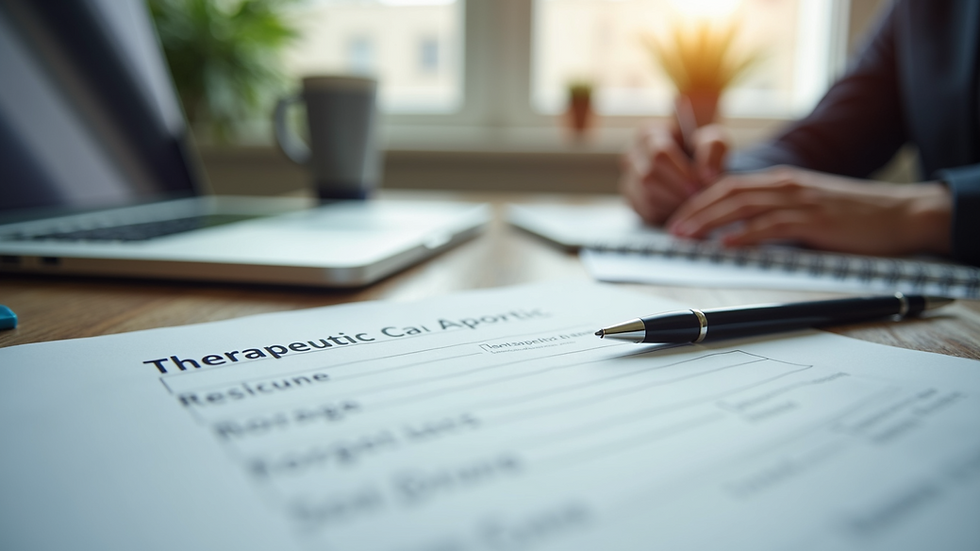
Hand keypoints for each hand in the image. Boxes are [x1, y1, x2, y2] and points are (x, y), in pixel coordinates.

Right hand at [620, 122, 728, 224]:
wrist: (697, 166)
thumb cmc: (704, 149)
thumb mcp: (714, 140)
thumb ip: (713, 149)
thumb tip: (707, 175)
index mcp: (648, 134)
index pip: (658, 154)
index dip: (682, 172)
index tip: (703, 183)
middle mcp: (632, 156)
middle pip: (648, 178)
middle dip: (678, 190)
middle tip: (700, 196)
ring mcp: (629, 180)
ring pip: (647, 197)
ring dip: (674, 203)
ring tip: (694, 201)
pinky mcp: (633, 201)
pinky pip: (646, 213)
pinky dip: (668, 213)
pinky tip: (683, 207)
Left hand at [667, 166, 951, 255]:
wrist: (900, 214)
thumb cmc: (854, 215)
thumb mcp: (808, 207)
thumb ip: (776, 214)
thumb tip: (744, 233)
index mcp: (782, 181)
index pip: (730, 186)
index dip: (700, 201)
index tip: (679, 218)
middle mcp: (786, 185)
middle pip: (728, 193)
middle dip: (696, 210)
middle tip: (673, 229)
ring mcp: (800, 200)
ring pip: (743, 206)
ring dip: (710, 222)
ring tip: (688, 236)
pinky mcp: (814, 220)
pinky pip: (771, 226)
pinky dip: (744, 235)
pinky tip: (726, 245)